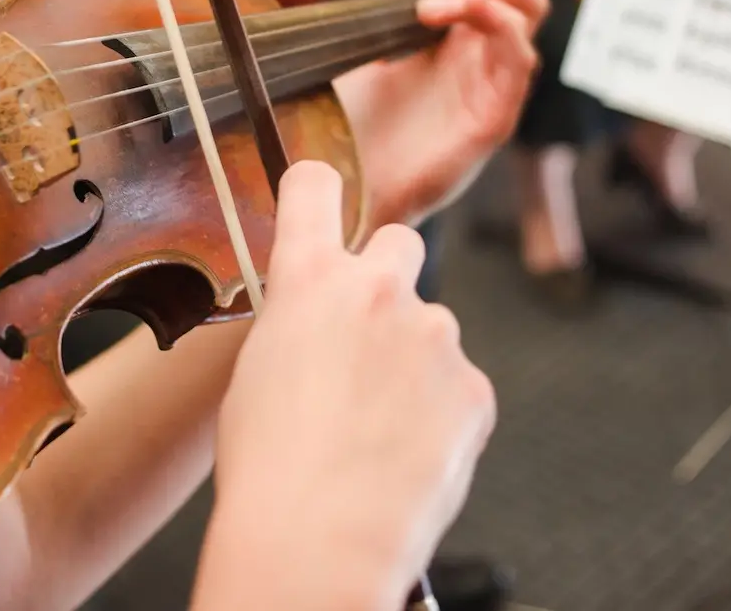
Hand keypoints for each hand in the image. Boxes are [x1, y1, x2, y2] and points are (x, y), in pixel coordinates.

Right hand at [196, 162, 495, 610]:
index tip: (321, 191)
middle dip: (386, 277)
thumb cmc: (271, 471)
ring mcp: (434, 336)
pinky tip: (406, 454)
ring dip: (412, 364)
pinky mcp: (474, 388)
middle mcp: (378, 290)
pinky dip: (439, 414)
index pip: (316, 189)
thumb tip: (318, 328)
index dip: (317, 188)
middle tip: (365, 337)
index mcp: (309, 280)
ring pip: (430, 330)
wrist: (317, 541)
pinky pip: (458, 387)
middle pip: (399, 243)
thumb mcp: (256, 374)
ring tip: (377, 430)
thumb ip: (297, 325)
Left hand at [334, 0, 546, 227]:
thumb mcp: (371, 56)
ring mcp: (490, 93)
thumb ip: (394, 14)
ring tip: (437, 7)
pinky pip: (520, 66)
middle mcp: (480, 68)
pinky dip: (504, 30)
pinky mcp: (493, 121)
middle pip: (522, 3)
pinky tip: (472, 17)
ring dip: (488, 0)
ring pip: (524, 26)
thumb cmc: (357, 129)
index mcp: (455, 50)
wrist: (347, 186)